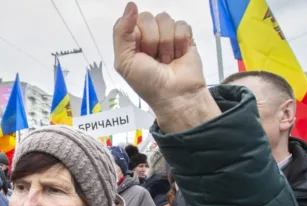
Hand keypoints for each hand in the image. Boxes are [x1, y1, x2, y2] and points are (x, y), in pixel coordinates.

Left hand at [113, 2, 219, 132]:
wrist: (175, 96)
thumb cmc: (148, 84)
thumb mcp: (124, 61)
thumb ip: (121, 32)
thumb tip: (130, 6)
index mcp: (132, 40)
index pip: (131, 19)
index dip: (137, 36)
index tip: (141, 54)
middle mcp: (148, 36)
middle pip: (148, 18)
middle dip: (152, 41)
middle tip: (155, 59)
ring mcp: (167, 35)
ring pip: (165, 20)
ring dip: (167, 44)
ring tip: (167, 60)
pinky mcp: (185, 37)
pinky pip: (182, 25)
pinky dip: (180, 42)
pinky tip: (179, 55)